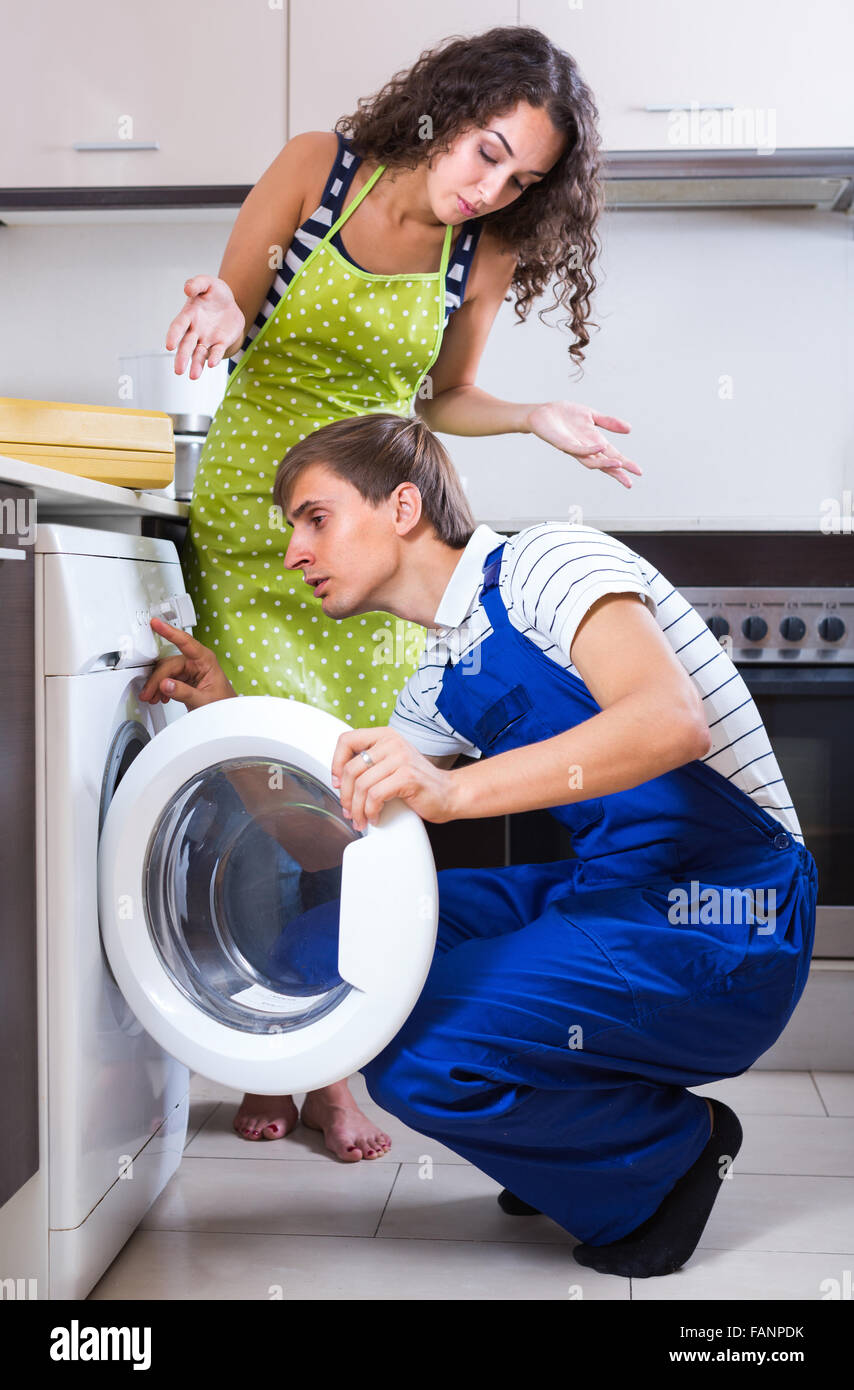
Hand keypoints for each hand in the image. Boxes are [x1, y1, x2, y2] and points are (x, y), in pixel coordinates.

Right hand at [140, 616, 237, 708]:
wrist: (226, 713)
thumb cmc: (222, 703)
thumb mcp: (203, 700)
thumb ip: (183, 692)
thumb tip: (165, 684)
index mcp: (205, 660)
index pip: (185, 642)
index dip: (169, 632)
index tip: (156, 623)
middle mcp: (196, 662)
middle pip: (169, 664)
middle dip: (156, 680)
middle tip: (148, 693)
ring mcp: (190, 669)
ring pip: (166, 672)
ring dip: (157, 685)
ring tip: (152, 697)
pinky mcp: (185, 678)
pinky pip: (168, 678)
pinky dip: (161, 688)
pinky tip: (160, 696)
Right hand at [165, 275, 245, 379]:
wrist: (230, 303)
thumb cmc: (214, 292)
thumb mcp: (207, 283)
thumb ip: (196, 284)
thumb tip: (187, 289)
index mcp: (189, 315)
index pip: (178, 326)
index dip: (173, 335)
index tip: (169, 345)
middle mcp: (194, 330)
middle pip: (186, 345)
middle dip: (182, 357)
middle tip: (178, 370)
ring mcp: (206, 339)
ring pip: (198, 354)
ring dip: (196, 365)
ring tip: (193, 376)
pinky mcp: (220, 343)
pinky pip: (215, 352)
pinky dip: (213, 358)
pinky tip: (211, 364)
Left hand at [331, 728, 456, 829]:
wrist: (450, 794)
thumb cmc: (419, 783)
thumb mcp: (391, 764)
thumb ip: (370, 764)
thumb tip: (339, 780)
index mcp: (385, 736)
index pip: (346, 741)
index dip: (335, 763)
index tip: (337, 781)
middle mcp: (392, 742)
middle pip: (350, 769)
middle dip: (345, 796)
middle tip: (349, 811)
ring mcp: (400, 758)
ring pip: (361, 785)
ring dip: (357, 809)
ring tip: (361, 819)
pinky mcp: (407, 777)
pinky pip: (375, 796)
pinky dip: (371, 811)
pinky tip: (375, 818)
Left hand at [525, 400, 641, 488]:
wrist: (542, 412)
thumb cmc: (565, 415)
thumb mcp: (591, 415)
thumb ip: (609, 423)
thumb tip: (630, 429)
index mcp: (594, 443)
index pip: (613, 456)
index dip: (625, 464)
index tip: (638, 472)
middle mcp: (586, 449)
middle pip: (604, 464)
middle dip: (617, 473)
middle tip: (629, 482)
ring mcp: (575, 448)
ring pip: (592, 462)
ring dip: (606, 464)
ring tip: (620, 465)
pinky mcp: (564, 444)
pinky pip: (578, 450)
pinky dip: (590, 450)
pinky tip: (601, 447)